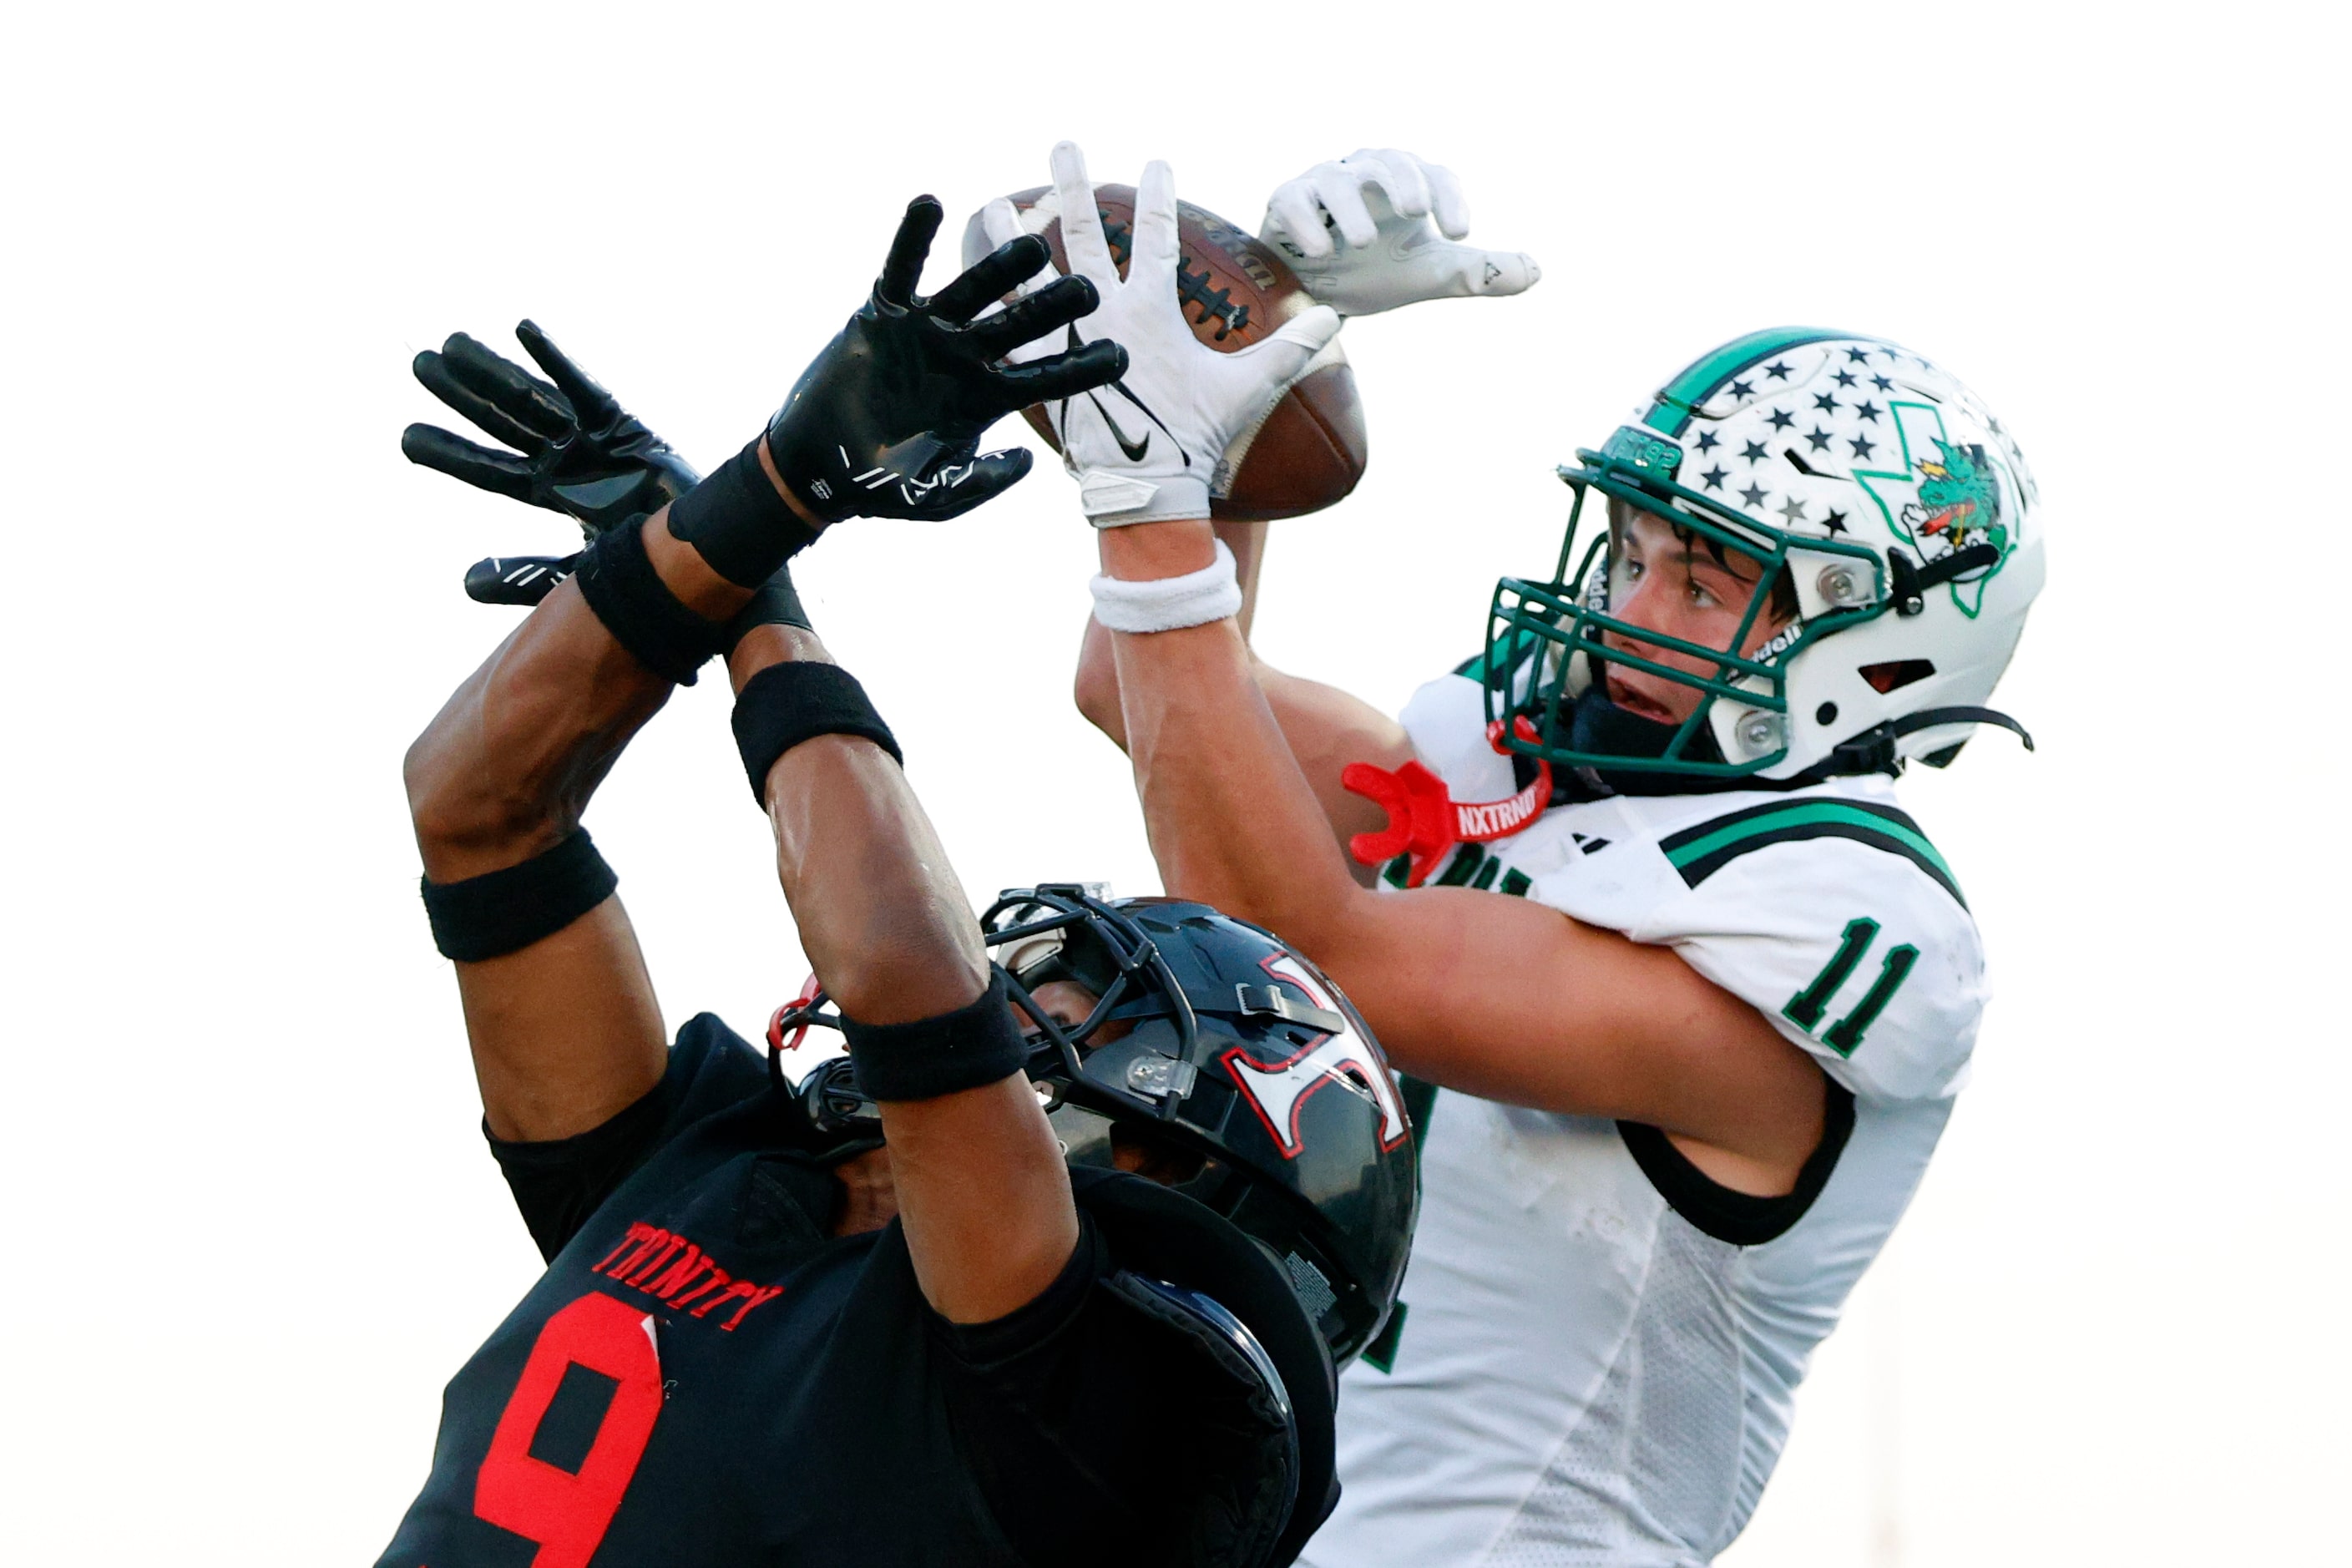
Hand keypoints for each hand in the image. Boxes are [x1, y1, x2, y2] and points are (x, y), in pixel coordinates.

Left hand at [404, 322, 699, 604]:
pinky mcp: (626, 427)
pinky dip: (556, 361)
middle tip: (418, 365)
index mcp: (555, 493)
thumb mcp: (580, 576)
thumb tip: (463, 582)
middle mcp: (570, 460)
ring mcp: (596, 440)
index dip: (450, 453)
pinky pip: (585, 390)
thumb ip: (525, 576)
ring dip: (493, 370)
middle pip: (504, 423)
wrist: (712, 565)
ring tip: (452, 343)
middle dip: (461, 396)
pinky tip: (522, 331)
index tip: (406, 438)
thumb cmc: (656, 574)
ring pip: (534, 400)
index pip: (490, 470)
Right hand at [762, 196, 1126, 523]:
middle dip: (1053, 307)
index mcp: (986, 399)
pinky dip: (912, 236)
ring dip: (1001, 266)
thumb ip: (981, 483)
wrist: (819, 468)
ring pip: (972, 289)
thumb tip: (1026, 460)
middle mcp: (965, 357)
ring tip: (1034, 245)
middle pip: (1020, 324)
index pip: (1045, 378)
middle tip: (1091, 290)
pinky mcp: (884, 313)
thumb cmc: (880, 488)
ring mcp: (927, 331)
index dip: (1082, 368)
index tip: (1121, 357)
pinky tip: (929, 202)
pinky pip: (900, 268)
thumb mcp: (936, 498)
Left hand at [980, 142, 1342, 524]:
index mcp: (1151, 311)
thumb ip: (1289, 349)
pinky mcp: (1039, 371)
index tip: (1156, 160)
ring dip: (1014, 236)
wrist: (1146, 486)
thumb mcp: (1247, 390)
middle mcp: (1104, 315)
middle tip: (1064, 145)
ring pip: (1033, 276)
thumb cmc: (1195, 437)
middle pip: (1084, 236)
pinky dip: (991, 305)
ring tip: (996, 201)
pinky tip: (969, 281)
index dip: (1159, 196)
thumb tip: (1333, 317)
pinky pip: (1007, 329)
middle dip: (1074, 186)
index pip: (1159, 238)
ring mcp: (1067, 340)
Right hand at [1260, 148, 1539, 317]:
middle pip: (1389, 161)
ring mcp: (1323, 184)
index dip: (1450, 198)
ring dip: (1351, 208)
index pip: (1436, 176)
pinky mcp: (1285, 201)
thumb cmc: (1375, 272)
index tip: (1462, 235)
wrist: (1315, 295)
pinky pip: (1294, 200)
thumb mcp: (1429, 275)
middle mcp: (1366, 173)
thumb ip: (1477, 273)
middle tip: (1415, 212)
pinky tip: (1320, 252)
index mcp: (1407, 183)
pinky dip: (1306, 223)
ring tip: (1361, 242)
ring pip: (1338, 179)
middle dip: (1403, 182)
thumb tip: (1535, 272)